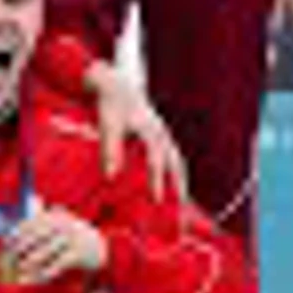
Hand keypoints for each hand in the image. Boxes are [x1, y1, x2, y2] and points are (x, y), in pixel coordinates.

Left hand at [0, 203, 108, 288]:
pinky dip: (50, 269)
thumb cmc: (73, 237)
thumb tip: (12, 229)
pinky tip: (41, 276)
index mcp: (57, 216)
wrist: (102, 247)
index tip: (7, 241)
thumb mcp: (58, 224)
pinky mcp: (79, 253)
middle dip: (24, 245)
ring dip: (33, 259)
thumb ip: (39, 222)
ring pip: (48, 250)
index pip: (33, 222)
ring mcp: (73, 238)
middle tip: (13, 256)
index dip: (19, 232)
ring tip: (22, 266)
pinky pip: (61, 262)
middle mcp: (64, 225)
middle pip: (39, 235)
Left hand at [87, 63, 188, 208]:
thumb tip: (110, 178)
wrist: (117, 84)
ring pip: (178, 161)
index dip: (156, 182)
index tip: (156, 201)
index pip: (156, 162)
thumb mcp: (108, 126)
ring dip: (181, 181)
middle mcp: (162, 134)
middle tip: (182, 208)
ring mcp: (164, 134)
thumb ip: (111, 151)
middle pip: (176, 164)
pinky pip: (174, 157)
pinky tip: (175, 186)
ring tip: (183, 203)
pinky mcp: (161, 136)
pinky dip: (176, 172)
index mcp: (150, 132)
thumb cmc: (111, 105)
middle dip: (179, 186)